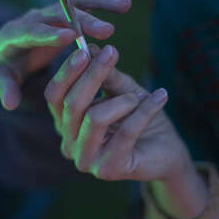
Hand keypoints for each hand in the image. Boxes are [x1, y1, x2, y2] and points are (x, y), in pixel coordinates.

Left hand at [0, 0, 137, 109]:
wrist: (6, 44)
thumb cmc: (4, 65)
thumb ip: (5, 88)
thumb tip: (10, 104)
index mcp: (16, 34)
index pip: (32, 31)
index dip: (50, 33)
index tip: (71, 37)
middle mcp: (35, 17)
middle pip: (59, 12)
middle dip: (83, 20)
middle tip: (107, 31)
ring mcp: (52, 10)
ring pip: (77, 0)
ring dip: (101, 0)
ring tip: (126, 6)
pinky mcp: (66, 10)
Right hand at [44, 44, 189, 180]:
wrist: (164, 150)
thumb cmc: (138, 118)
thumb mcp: (122, 90)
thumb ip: (107, 76)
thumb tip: (91, 49)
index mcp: (66, 123)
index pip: (54, 96)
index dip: (67, 72)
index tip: (85, 49)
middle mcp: (69, 144)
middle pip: (72, 104)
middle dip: (93, 75)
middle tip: (111, 53)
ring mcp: (86, 160)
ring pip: (95, 118)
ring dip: (123, 100)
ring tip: (138, 96)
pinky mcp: (108, 169)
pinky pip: (126, 132)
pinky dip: (146, 110)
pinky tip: (161, 96)